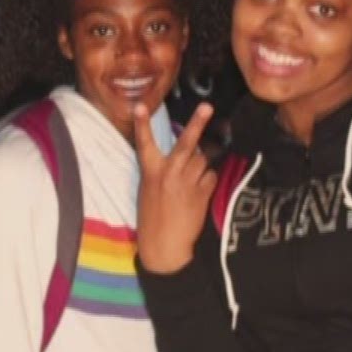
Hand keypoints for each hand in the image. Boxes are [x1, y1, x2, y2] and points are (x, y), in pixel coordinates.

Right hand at [133, 102, 216, 274]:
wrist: (164, 246)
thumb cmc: (154, 217)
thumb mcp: (150, 189)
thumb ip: (164, 170)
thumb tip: (187, 153)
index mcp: (151, 172)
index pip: (144, 143)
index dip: (142, 123)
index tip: (141, 106)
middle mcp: (169, 173)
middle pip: (187, 143)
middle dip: (198, 123)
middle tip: (207, 106)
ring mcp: (187, 182)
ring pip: (202, 159)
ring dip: (201, 164)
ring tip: (191, 181)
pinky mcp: (202, 193)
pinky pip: (210, 176)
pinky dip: (208, 181)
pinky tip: (198, 193)